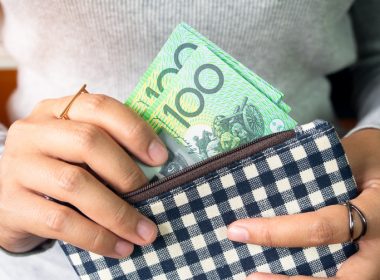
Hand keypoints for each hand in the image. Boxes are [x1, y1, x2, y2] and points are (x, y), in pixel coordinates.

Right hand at [0, 92, 167, 257]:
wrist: (9, 201)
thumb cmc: (57, 170)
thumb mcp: (76, 151)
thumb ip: (108, 148)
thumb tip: (157, 168)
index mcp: (56, 111)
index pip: (99, 107)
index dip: (134, 130)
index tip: (160, 157)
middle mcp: (33, 132)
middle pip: (88, 141)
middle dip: (127, 171)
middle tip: (152, 194)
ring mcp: (18, 167)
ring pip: (76, 184)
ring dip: (118, 212)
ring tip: (144, 231)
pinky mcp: (11, 205)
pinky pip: (61, 221)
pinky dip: (96, 237)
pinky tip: (119, 247)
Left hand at [226, 128, 379, 278]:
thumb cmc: (373, 159)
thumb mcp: (356, 153)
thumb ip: (321, 167)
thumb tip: (267, 177)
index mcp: (376, 213)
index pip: (324, 228)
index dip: (278, 232)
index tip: (239, 230)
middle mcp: (379, 247)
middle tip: (252, 277)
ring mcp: (375, 261)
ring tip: (259, 279)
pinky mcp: (366, 264)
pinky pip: (339, 276)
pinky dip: (309, 277)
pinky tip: (279, 273)